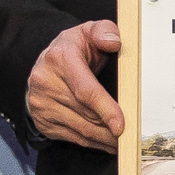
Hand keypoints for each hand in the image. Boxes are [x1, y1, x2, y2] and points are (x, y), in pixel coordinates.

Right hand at [25, 19, 124, 150]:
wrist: (44, 65)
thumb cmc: (72, 49)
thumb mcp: (87, 31)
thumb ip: (104, 31)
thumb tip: (114, 42)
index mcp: (60, 59)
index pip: (85, 90)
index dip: (105, 109)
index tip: (121, 125)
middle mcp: (46, 83)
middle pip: (85, 115)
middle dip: (110, 129)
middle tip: (133, 137)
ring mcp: (41, 105)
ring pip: (80, 129)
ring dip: (104, 139)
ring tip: (124, 143)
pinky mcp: (42, 121)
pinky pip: (72, 138)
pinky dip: (93, 143)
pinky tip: (107, 143)